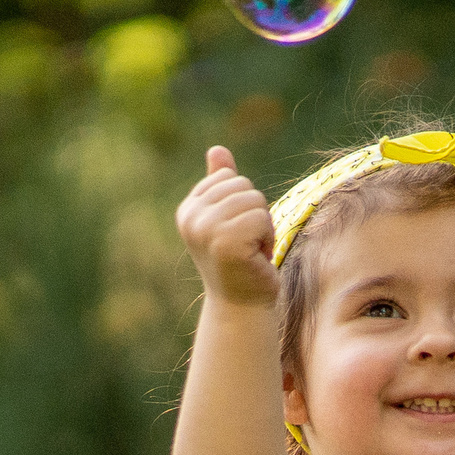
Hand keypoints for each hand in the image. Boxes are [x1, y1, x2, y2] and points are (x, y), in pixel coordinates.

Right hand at [178, 146, 280, 306]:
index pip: (228, 177)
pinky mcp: (225, 242)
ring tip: (251, 251)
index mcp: (188, 209)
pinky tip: (256, 257)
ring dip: (263, 227)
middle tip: (246, 244)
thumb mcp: (228, 218)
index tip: (235, 232)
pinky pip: (261, 219)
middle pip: (243, 186)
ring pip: (255, 201)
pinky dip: (266, 238)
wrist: (242, 305)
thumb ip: (220, 184)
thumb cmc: (240, 261)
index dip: (242, 202)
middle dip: (255, 214)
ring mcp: (206, 230)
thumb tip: (217, 149)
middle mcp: (191, 218)